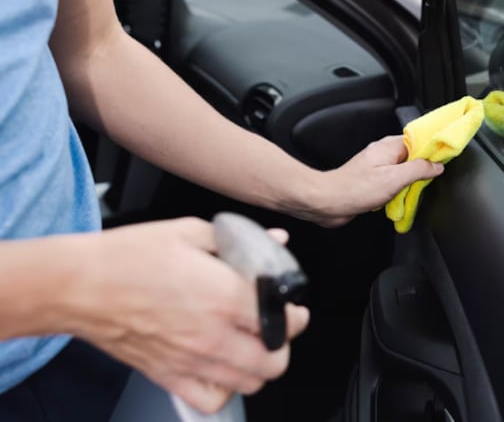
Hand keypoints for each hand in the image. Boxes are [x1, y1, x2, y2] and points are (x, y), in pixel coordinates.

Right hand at [64, 218, 308, 413]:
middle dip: (284, 343)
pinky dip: (224, 390)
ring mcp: (192, 361)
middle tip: (277, 326)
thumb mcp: (190, 232)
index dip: (295, 313)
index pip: (284, 320)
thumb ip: (240, 240)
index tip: (292, 306)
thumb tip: (275, 241)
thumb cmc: (127, 257)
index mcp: (224, 296)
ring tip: (253, 345)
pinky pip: (212, 400)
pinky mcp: (169, 376)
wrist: (78, 285)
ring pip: (250, 382)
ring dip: (260, 365)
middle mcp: (213, 335)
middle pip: (276, 360)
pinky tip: (221, 368)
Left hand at [305, 136, 444, 226]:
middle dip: (424, 168)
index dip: (434, 149)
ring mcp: (377, 167)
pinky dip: (400, 191)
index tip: (447, 156)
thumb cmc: (355, 189)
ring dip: (411, 183)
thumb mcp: (394, 179)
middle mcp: (384, 154)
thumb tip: (436, 165)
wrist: (328, 202)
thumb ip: (418, 170)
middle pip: (413, 156)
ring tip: (414, 192)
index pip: (419, 141)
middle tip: (431, 180)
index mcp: (389, 146)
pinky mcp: (372, 181)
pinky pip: (393, 182)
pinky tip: (400, 200)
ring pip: (404, 171)